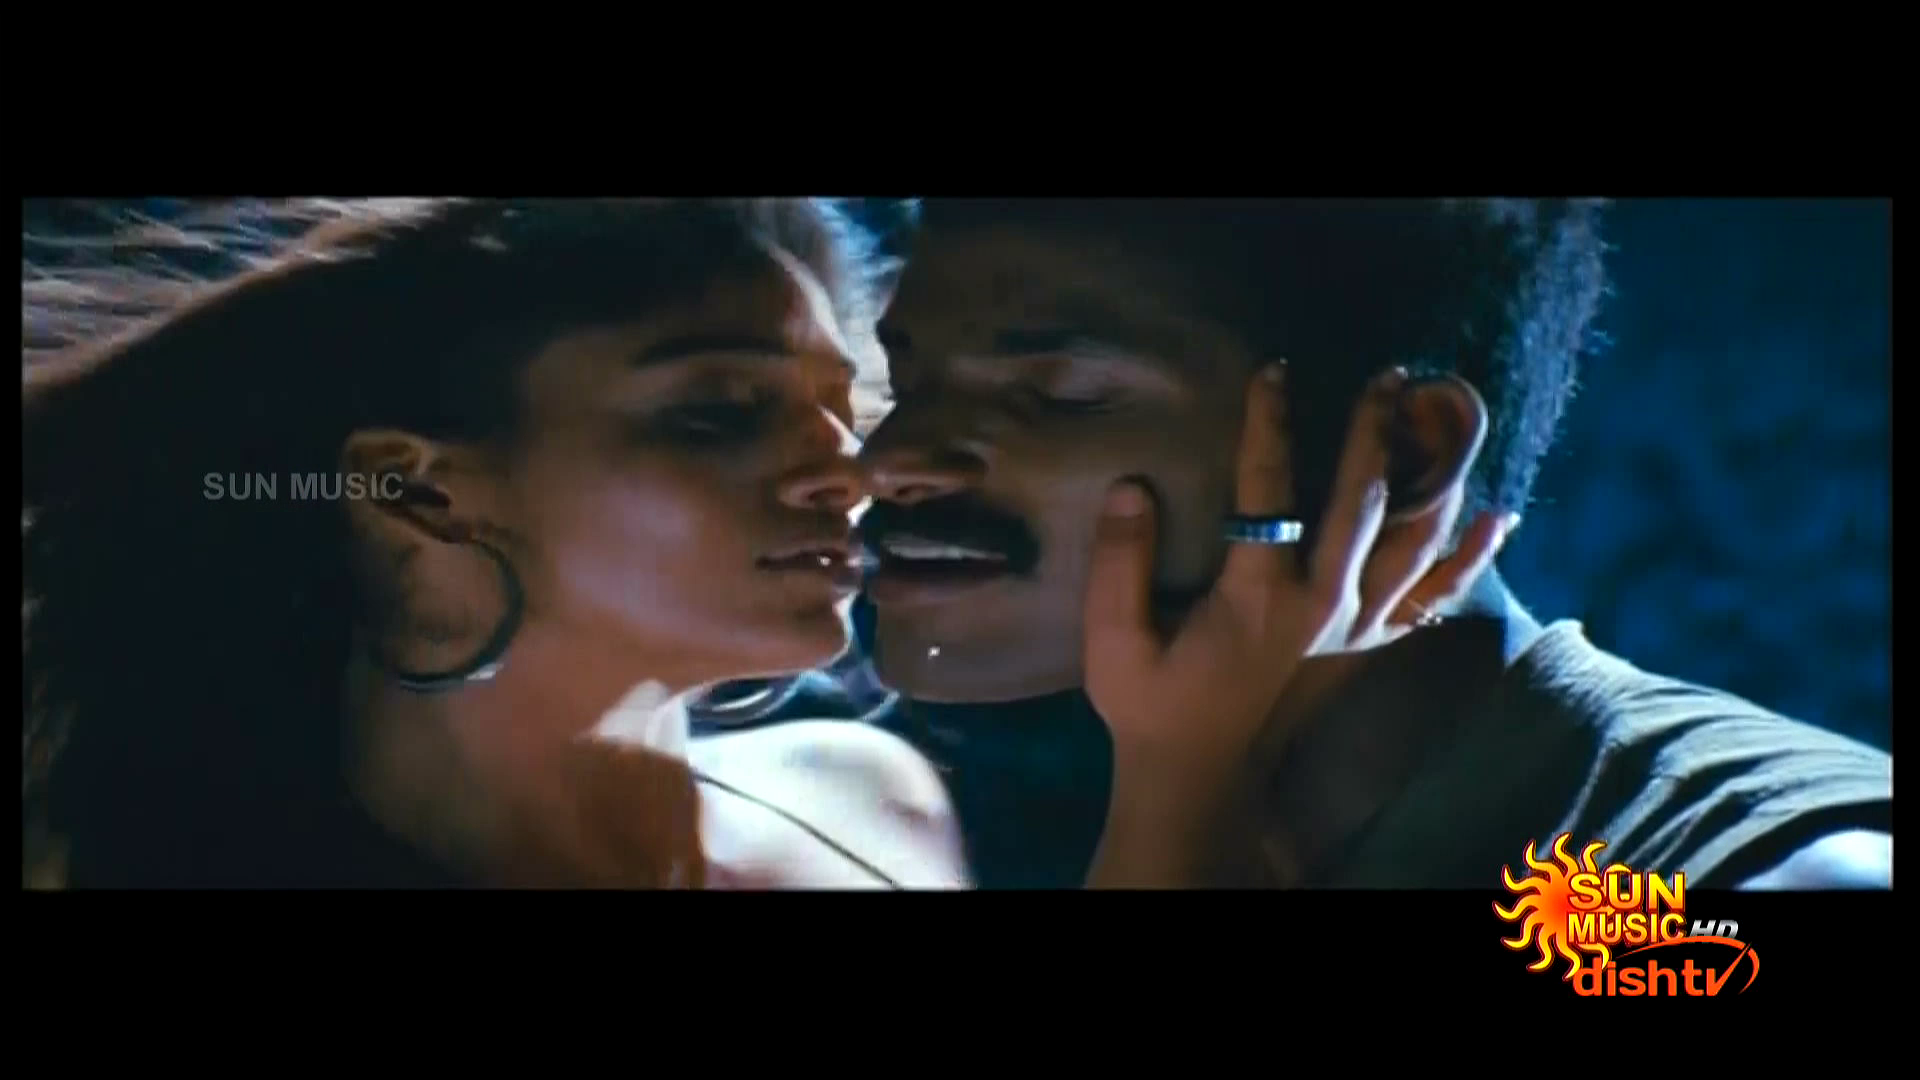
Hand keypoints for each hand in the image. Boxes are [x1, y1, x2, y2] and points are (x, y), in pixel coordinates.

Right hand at [1081, 363, 1513, 885]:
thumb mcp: (1112, 642)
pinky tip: (1499, 519)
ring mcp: (1352, 627)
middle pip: (1360, 505)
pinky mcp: (1365, 645)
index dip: (1270, 427)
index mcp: (1257, 598)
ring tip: (1446, 419)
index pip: (1267, 492)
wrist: (1197, 775)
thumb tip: (1130, 487)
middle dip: (1375, 433)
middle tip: (1390, 376)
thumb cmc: (1150, 705)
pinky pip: (1431, 599)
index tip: (1273, 371)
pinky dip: (1467, 560)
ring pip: (1411, 543)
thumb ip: (1118, 564)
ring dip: (1431, 478)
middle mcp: (1319, 606)